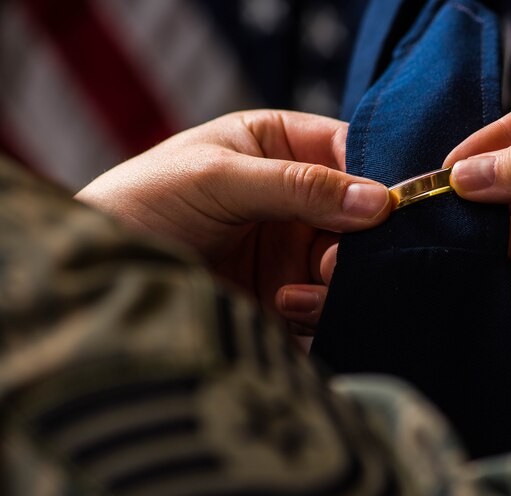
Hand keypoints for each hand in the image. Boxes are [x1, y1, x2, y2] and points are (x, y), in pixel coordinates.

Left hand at [76, 110, 390, 330]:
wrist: (96, 277)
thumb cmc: (141, 203)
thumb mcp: (217, 177)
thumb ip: (296, 186)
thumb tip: (378, 201)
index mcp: (277, 146)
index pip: (347, 153)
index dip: (375, 177)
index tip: (392, 208)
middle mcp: (292, 198)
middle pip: (357, 216)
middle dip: (358, 242)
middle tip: (338, 262)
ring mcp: (289, 250)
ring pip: (348, 265)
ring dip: (338, 281)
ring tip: (298, 293)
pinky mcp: (282, 297)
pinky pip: (326, 304)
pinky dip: (320, 310)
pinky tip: (287, 309)